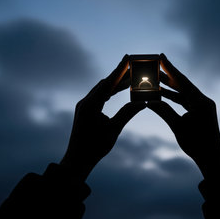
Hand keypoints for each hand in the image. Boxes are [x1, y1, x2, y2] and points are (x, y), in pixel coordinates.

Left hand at [61, 55, 145, 179]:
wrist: (77, 160)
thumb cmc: (94, 147)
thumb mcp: (114, 130)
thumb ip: (127, 113)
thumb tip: (142, 102)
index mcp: (90, 105)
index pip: (108, 83)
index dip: (119, 70)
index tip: (127, 58)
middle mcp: (85, 102)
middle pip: (105, 84)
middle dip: (120, 75)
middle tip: (134, 67)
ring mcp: (84, 106)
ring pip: (102, 90)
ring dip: (115, 84)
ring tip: (131, 78)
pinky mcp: (85, 111)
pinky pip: (99, 97)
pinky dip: (110, 92)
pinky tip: (119, 90)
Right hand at [147, 54, 219, 178]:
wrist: (212, 158)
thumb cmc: (196, 144)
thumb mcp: (177, 127)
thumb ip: (164, 111)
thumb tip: (149, 101)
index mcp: (200, 101)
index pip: (183, 81)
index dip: (170, 68)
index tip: (161, 56)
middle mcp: (204, 101)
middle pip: (183, 85)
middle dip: (169, 76)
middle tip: (156, 65)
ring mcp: (203, 107)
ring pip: (184, 93)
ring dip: (171, 88)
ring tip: (156, 80)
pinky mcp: (201, 113)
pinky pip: (186, 102)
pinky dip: (176, 99)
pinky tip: (164, 95)